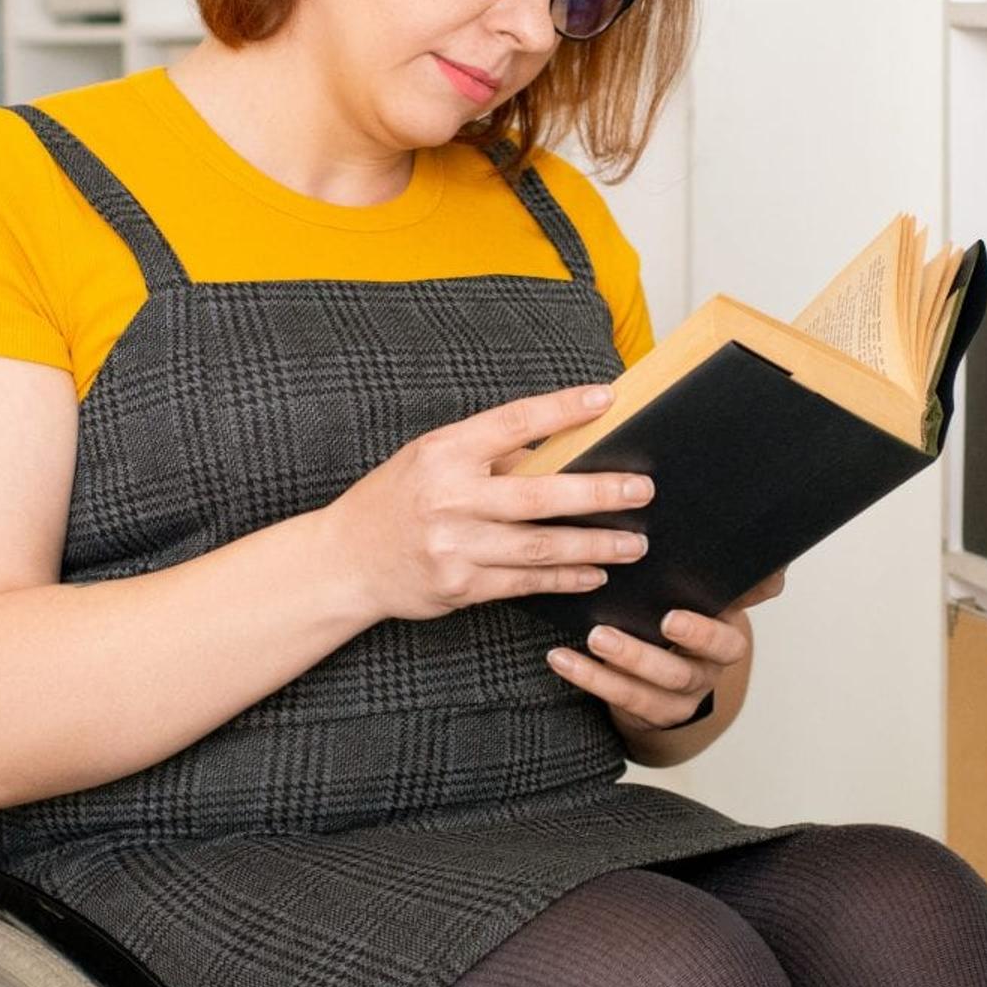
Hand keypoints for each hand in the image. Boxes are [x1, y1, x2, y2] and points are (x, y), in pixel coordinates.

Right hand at [318, 383, 658, 623]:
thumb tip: (560, 449)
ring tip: (634, 542)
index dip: (563, 409)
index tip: (607, 399)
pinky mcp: (460, 586)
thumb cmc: (396, 500)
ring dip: (594, 546)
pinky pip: (525, 583)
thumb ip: (489, 455)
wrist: (344, 559)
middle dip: (598, 493)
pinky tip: (595, 573)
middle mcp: (450, 498)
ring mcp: (455, 546)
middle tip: (642, 490)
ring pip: (540, 547)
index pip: (514, 423)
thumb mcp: (431, 458)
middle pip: (539, 495)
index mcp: (445, 451)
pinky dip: (565, 578)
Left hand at [549, 569, 783, 728]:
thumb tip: (766, 559)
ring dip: (617, 664)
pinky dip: (589, 678)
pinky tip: (562, 658)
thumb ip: (726, 575)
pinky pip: (621, 700)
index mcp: (725, 634)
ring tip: (591, 639)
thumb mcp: (706, 592)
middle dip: (646, 654)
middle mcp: (707, 670)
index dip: (702, 632)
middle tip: (608, 633)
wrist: (677, 666)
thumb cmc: (684, 612)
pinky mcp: (653, 713)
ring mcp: (681, 696)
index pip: (726, 636)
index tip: (670, 618)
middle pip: (685, 670)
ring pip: (651, 689)